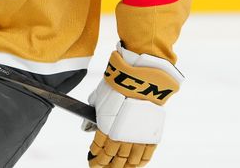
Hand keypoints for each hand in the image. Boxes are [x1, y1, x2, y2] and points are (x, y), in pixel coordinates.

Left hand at [85, 45, 183, 167]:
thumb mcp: (98, 99)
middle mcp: (120, 138)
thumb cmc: (117, 86)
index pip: (99, 151)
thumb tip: (88, 125)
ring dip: (122, 167)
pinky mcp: (151, 136)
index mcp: (105, 130)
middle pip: (113, 160)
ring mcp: (137, 138)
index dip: (95, 159)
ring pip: (129, 161)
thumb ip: (93, 115)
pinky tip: (135, 165)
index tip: (92, 161)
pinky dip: (139, 163)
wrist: (140, 80)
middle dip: (106, 166)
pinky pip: (145, 156)